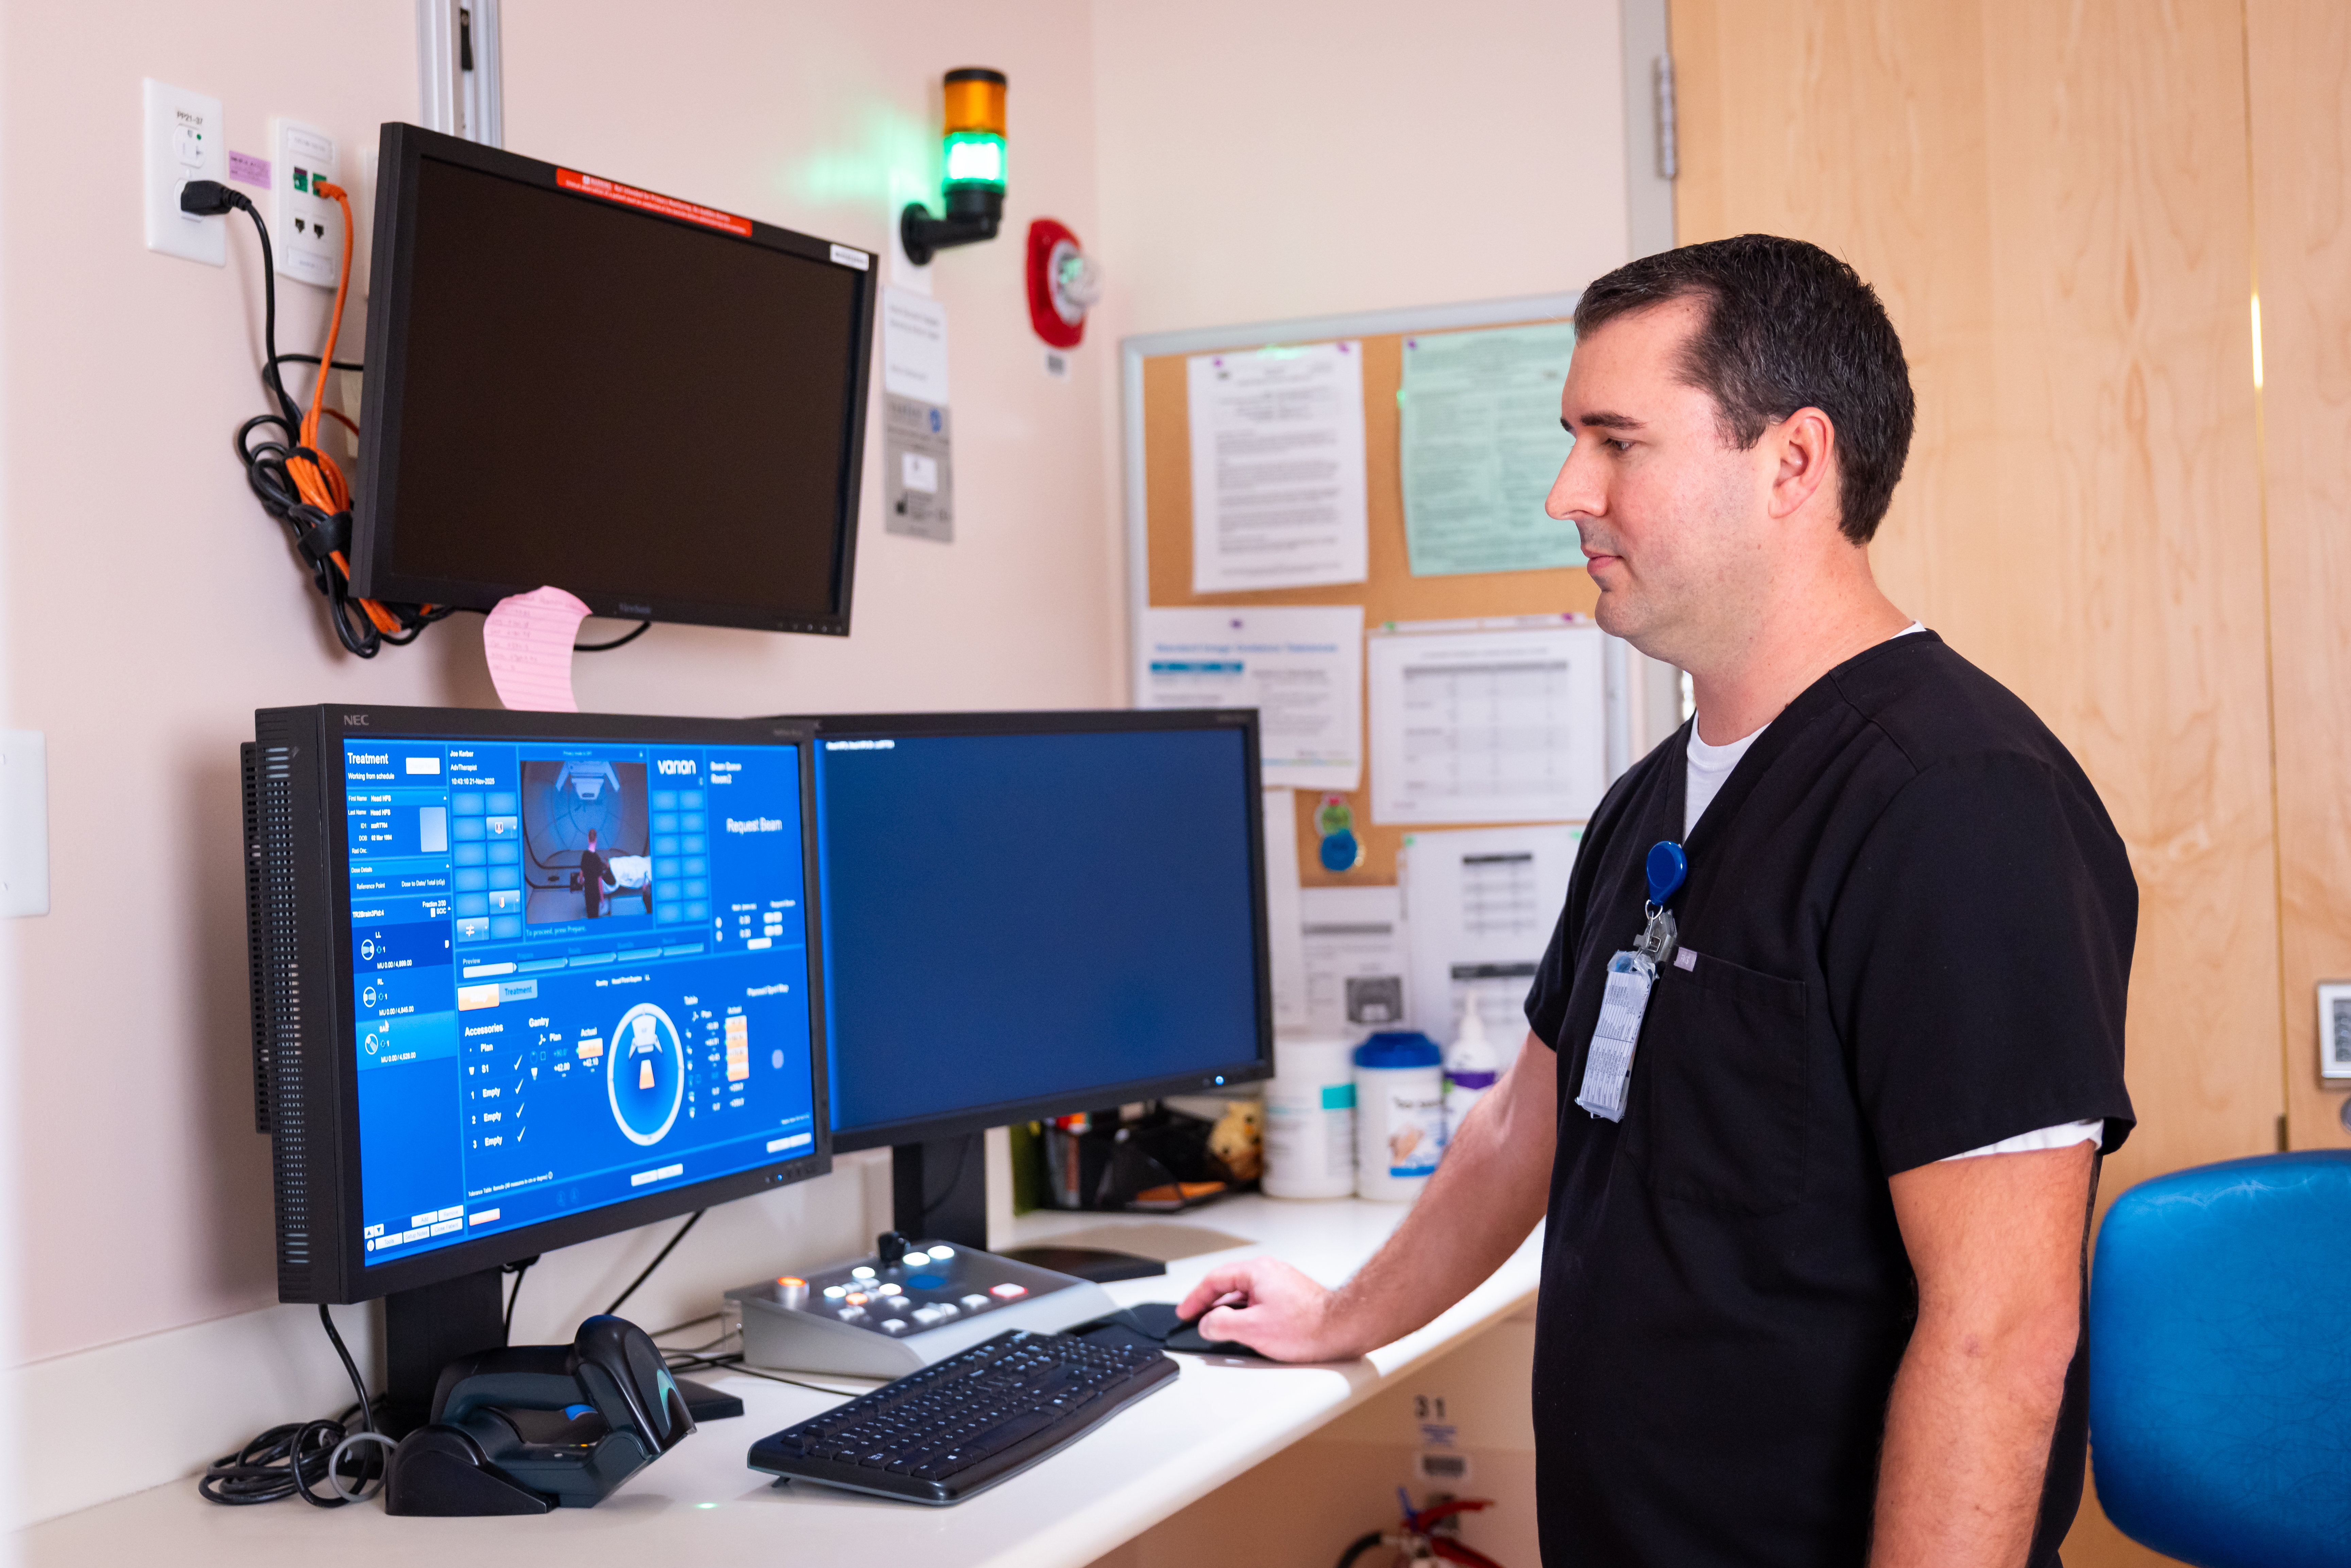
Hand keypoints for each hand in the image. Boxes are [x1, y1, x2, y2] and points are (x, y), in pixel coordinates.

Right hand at [1175, 1258, 1361, 1361]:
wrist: (1343, 1328)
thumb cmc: (1307, 1327)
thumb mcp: (1253, 1329)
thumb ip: (1222, 1325)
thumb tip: (1207, 1323)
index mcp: (1256, 1272)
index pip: (1214, 1280)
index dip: (1195, 1298)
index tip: (1184, 1312)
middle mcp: (1268, 1272)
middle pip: (1228, 1285)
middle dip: (1209, 1303)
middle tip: (1195, 1319)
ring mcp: (1280, 1283)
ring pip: (1243, 1294)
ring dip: (1228, 1310)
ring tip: (1217, 1329)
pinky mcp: (1289, 1296)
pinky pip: (1257, 1301)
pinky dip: (1245, 1313)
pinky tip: (1244, 1329)